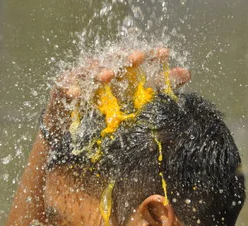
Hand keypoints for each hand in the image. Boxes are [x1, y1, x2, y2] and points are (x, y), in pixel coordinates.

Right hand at [41, 47, 190, 139]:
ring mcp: (81, 82)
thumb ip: (159, 91)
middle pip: (113, 61)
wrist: (75, 149)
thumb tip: (187, 73)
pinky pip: (62, 87)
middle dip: (125, 58)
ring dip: (97, 71)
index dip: (151, 55)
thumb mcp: (137, 111)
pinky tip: (76, 94)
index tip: (166, 53)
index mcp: (122, 76)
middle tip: (138, 57)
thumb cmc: (109, 126)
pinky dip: (69, 88)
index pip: (136, 60)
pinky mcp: (60, 93)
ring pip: (88, 70)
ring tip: (107, 76)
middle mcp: (102, 74)